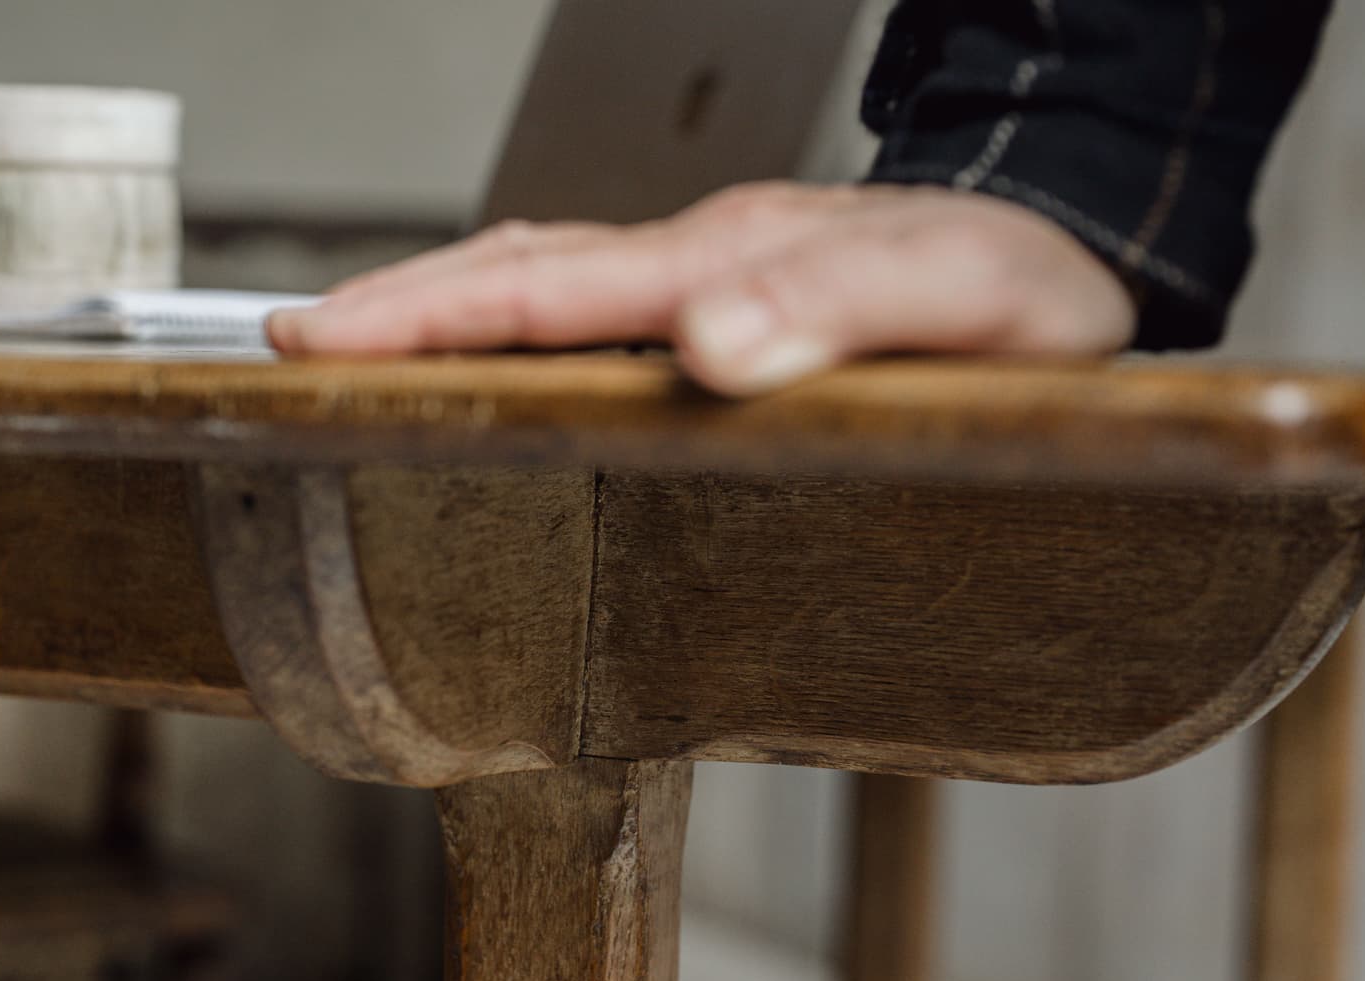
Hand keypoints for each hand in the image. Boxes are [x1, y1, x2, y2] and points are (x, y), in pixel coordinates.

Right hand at [267, 183, 1138, 394]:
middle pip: (518, 270)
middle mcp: (706, 255)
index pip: (550, 289)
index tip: (325, 346)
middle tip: (291, 347)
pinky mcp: (723, 292)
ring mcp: (708, 269)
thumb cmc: (1025, 294)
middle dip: (394, 308)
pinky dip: (507, 316)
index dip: (428, 320)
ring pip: (542, 277)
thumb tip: (713, 345)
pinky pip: (590, 297)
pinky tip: (486, 350)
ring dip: (437, 308)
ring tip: (352, 345)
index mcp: (735, 261)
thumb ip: (841, 308)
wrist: (1073, 246)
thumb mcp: (965, 301)